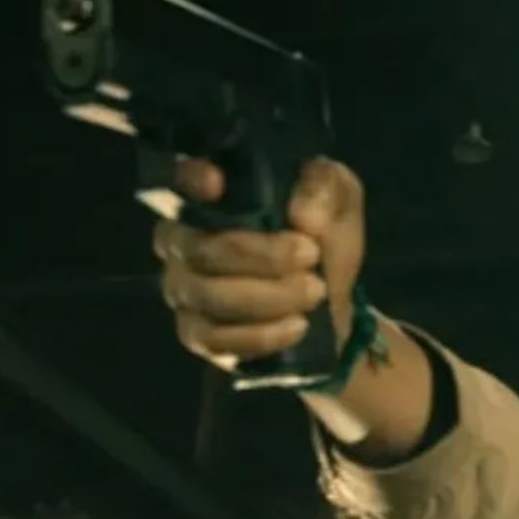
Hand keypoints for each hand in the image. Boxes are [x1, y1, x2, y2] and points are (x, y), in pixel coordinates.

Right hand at [152, 157, 366, 370]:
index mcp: (213, 198)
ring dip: (269, 296)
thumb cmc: (323, 241)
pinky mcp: (197, 334)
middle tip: (312, 255)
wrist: (331, 304)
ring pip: (209, 295)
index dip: (190, 179)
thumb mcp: (338, 203)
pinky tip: (296, 325)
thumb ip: (324, 189)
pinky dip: (260, 334)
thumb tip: (304, 213)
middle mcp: (183, 240)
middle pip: (203, 248)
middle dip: (265, 255)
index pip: (181, 179)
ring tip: (315, 291)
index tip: (216, 182)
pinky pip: (213, 338)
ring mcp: (184, 289)